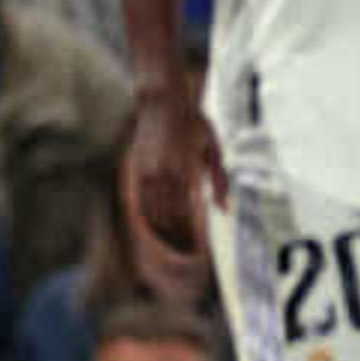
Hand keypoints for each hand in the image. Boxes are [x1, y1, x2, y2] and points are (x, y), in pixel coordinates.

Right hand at [126, 88, 229, 257]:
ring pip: (151, 211)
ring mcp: (146, 171)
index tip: (195, 251)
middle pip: (168, 216)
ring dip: (160, 232)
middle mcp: (164, 173)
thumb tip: (224, 209)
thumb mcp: (214, 149)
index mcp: (186, 169)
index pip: (187, 213)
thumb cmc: (195, 125)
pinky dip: (145, 217)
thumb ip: (219, 180)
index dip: (189, 234)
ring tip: (167, 249)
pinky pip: (138, 200)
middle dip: (175, 239)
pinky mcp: (135, 168)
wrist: (164, 103)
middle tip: (182, 257)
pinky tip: (150, 229)